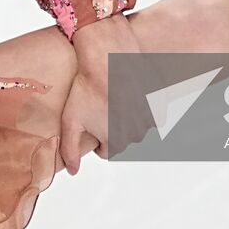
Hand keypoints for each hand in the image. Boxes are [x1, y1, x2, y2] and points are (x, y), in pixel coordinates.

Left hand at [57, 14, 141, 174]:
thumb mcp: (71, 119)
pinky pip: (151, 113)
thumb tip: (74, 172)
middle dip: (112, 126)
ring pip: (136, 126)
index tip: (90, 118)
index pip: (105, 150)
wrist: (107, 57)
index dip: (96, 135)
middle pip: (122, 138)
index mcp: (115, 142)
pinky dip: (143, 107)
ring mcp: (148, 119)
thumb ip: (69, 149)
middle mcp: (135, 135)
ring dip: (128, 116)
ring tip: (115, 98)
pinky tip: (130, 94)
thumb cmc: (87, 87)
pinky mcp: (158, 104)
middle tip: (102, 105)